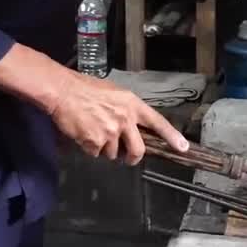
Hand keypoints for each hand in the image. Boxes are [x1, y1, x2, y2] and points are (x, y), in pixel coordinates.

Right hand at [47, 70, 188, 164]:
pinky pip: (95, 153)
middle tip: (126, 158)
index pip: (157, 122)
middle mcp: (125, 119)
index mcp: (132, 104)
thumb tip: (130, 125)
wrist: (63, 91)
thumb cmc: (85, 88)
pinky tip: (83, 133)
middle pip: (138, 150)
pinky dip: (89, 147)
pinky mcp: (95, 142)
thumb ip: (125, 109)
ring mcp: (111, 132)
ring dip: (104, 148)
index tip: (183, 147)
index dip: (172, 136)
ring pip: (113, 153)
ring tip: (92, 130)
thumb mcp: (113, 93)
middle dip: (132, 157)